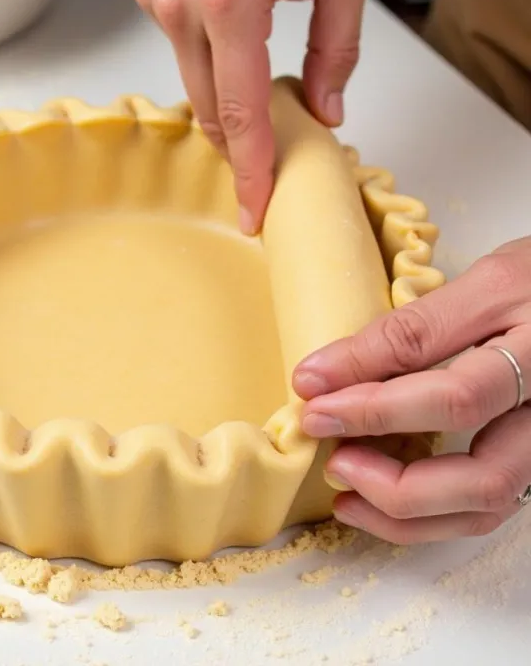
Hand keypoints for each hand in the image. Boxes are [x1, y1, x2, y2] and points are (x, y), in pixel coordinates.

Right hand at [134, 0, 371, 233]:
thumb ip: (336, 48)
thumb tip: (324, 109)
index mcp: (233, 1)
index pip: (241, 113)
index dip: (251, 170)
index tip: (254, 211)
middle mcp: (183, 7)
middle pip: (211, 110)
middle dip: (239, 145)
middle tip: (268, 162)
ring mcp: (159, 2)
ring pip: (193, 85)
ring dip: (224, 104)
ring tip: (255, 94)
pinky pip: (181, 52)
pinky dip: (209, 64)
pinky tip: (230, 40)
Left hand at [293, 238, 530, 543]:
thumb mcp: (484, 283)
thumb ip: (409, 330)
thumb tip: (320, 373)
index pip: (452, 395)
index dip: (374, 405)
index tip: (311, 395)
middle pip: (481, 477)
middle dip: (393, 481)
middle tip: (330, 458)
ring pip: (486, 506)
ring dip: (407, 513)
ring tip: (343, 492)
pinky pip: (487, 505)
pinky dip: (429, 514)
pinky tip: (376, 497)